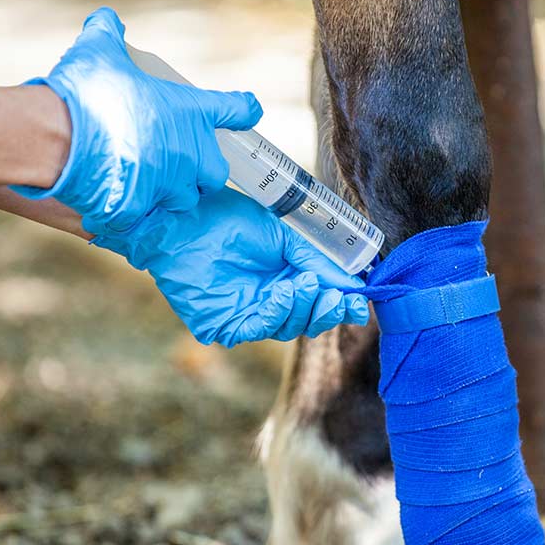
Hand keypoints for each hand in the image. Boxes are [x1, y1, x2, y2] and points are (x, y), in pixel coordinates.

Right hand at [12, 7, 261, 234]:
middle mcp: (191, 153)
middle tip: (179, 161)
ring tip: (147, 182)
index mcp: (192, 113)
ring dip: (172, 193)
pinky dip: (136, 211)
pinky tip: (119, 201)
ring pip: (185, 199)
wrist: (58, 137)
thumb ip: (108, 33)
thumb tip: (106, 18)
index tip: (248, 110)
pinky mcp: (146, 210)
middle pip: (216, 172)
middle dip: (202, 170)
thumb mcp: (98, 50)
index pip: (236, 109)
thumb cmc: (86, 92)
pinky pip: (148, 217)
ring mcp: (170, 185)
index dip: (243, 109)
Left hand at [94, 188, 369, 343]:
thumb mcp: (283, 236)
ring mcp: (246, 315)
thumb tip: (353, 282)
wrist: (182, 217)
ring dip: (303, 306)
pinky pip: (258, 327)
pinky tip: (285, 292)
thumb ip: (315, 261)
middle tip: (340, 298)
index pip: (319, 302)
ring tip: (306, 283)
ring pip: (287, 326)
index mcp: (284, 280)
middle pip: (307, 320)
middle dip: (327, 310)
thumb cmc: (227, 219)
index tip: (361, 300)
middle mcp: (268, 301)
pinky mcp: (223, 324)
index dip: (341, 304)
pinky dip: (276, 310)